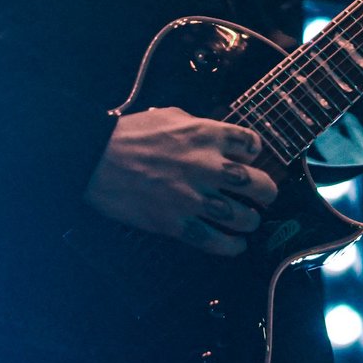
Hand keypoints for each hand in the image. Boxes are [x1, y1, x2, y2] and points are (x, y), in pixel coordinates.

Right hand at [84, 106, 278, 257]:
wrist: (96, 159)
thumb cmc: (128, 134)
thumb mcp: (169, 116)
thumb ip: (197, 125)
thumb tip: (212, 134)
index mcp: (207, 135)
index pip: (251, 144)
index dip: (254, 154)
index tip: (250, 161)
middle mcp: (208, 166)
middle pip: (257, 184)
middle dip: (266, 192)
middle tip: (264, 196)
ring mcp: (194, 197)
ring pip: (242, 217)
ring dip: (250, 221)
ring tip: (249, 222)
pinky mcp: (177, 223)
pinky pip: (215, 241)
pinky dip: (231, 246)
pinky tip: (236, 245)